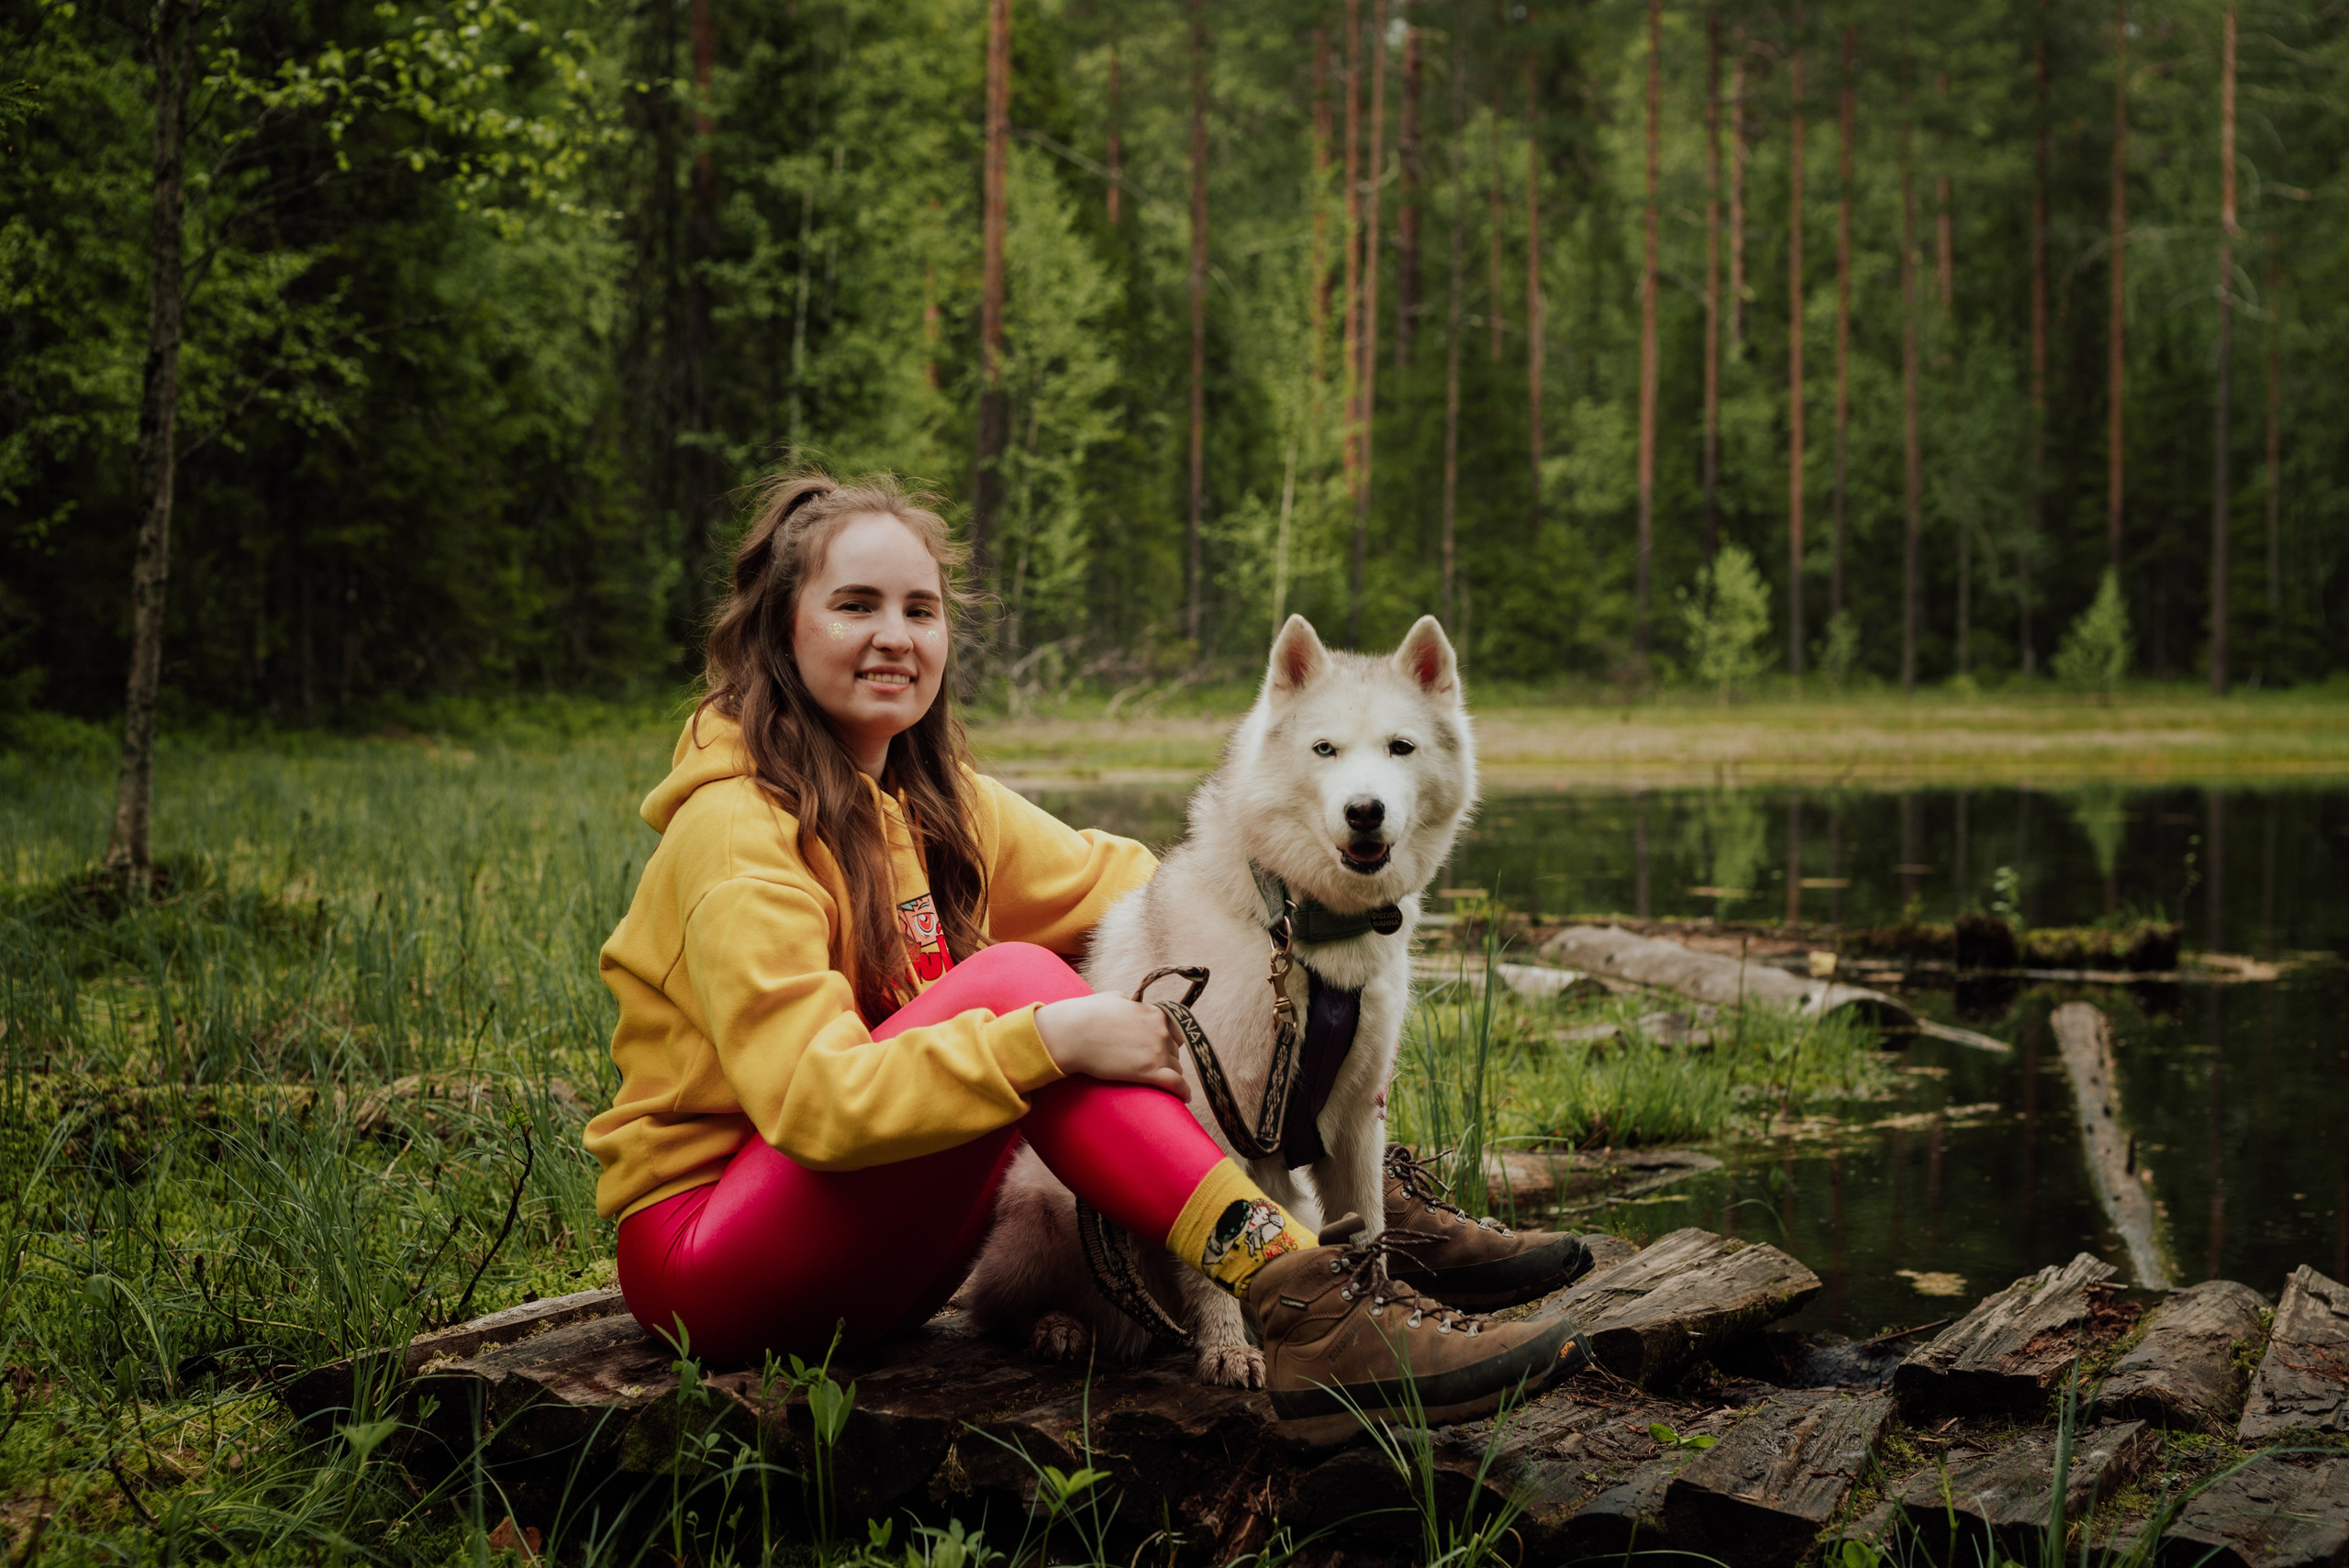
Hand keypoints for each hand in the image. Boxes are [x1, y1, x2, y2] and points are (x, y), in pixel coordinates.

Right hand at [1033, 993, 1190, 1100]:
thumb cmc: (1087, 1014)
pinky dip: (1182, 1091)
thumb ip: (1131, 1003)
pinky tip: (1184, 1097)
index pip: (1175, 1029)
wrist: (1072, 1034)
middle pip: (1175, 1049)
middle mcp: (1161, 1030)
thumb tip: (1133, 1005)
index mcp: (1155, 1013)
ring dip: (1170, 1073)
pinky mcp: (1149, 1072)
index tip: (1161, 1048)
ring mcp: (1157, 1051)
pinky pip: (1176, 1084)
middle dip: (1167, 1057)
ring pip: (1176, 1067)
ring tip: (1165, 1083)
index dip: (1168, 1039)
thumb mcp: (1114, 998)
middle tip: (1154, 1065)